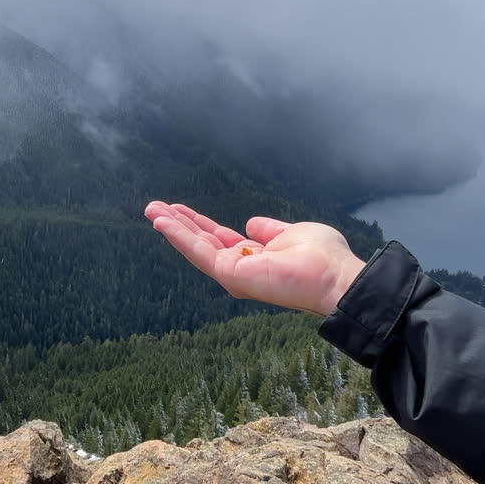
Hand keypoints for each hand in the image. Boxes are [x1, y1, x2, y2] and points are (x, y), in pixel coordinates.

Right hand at [144, 201, 366, 316]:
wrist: (334, 275)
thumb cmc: (322, 257)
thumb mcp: (292, 232)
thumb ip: (269, 230)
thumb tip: (251, 223)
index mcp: (255, 258)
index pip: (219, 239)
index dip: (198, 223)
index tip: (178, 209)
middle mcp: (241, 268)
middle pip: (201, 243)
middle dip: (178, 225)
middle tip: (153, 207)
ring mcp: (233, 274)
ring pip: (195, 248)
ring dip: (172, 229)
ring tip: (150, 210)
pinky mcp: (229, 274)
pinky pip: (198, 252)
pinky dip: (179, 237)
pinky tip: (162, 222)